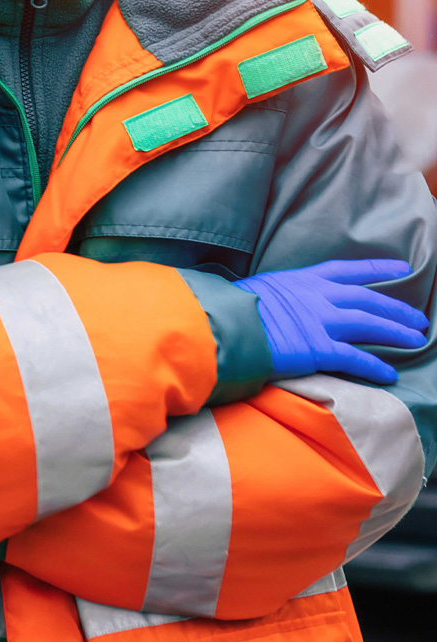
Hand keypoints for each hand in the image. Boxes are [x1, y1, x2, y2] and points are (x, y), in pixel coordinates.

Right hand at [233, 258, 427, 384]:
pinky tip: (390, 375)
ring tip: (417, 341)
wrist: (225, 324)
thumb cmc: (233, 306)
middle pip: (369, 300)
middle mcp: (319, 297)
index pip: (348, 270)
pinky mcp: (319, 349)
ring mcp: (321, 322)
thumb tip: (280, 301)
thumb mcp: (261, 288)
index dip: (377, 268)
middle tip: (419, 319)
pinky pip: (355, 359)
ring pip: (371, 325)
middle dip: (397, 309)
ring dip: (397, 334)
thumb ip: (281, 293)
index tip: (401, 267)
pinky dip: (375, 367)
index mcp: (303, 279)